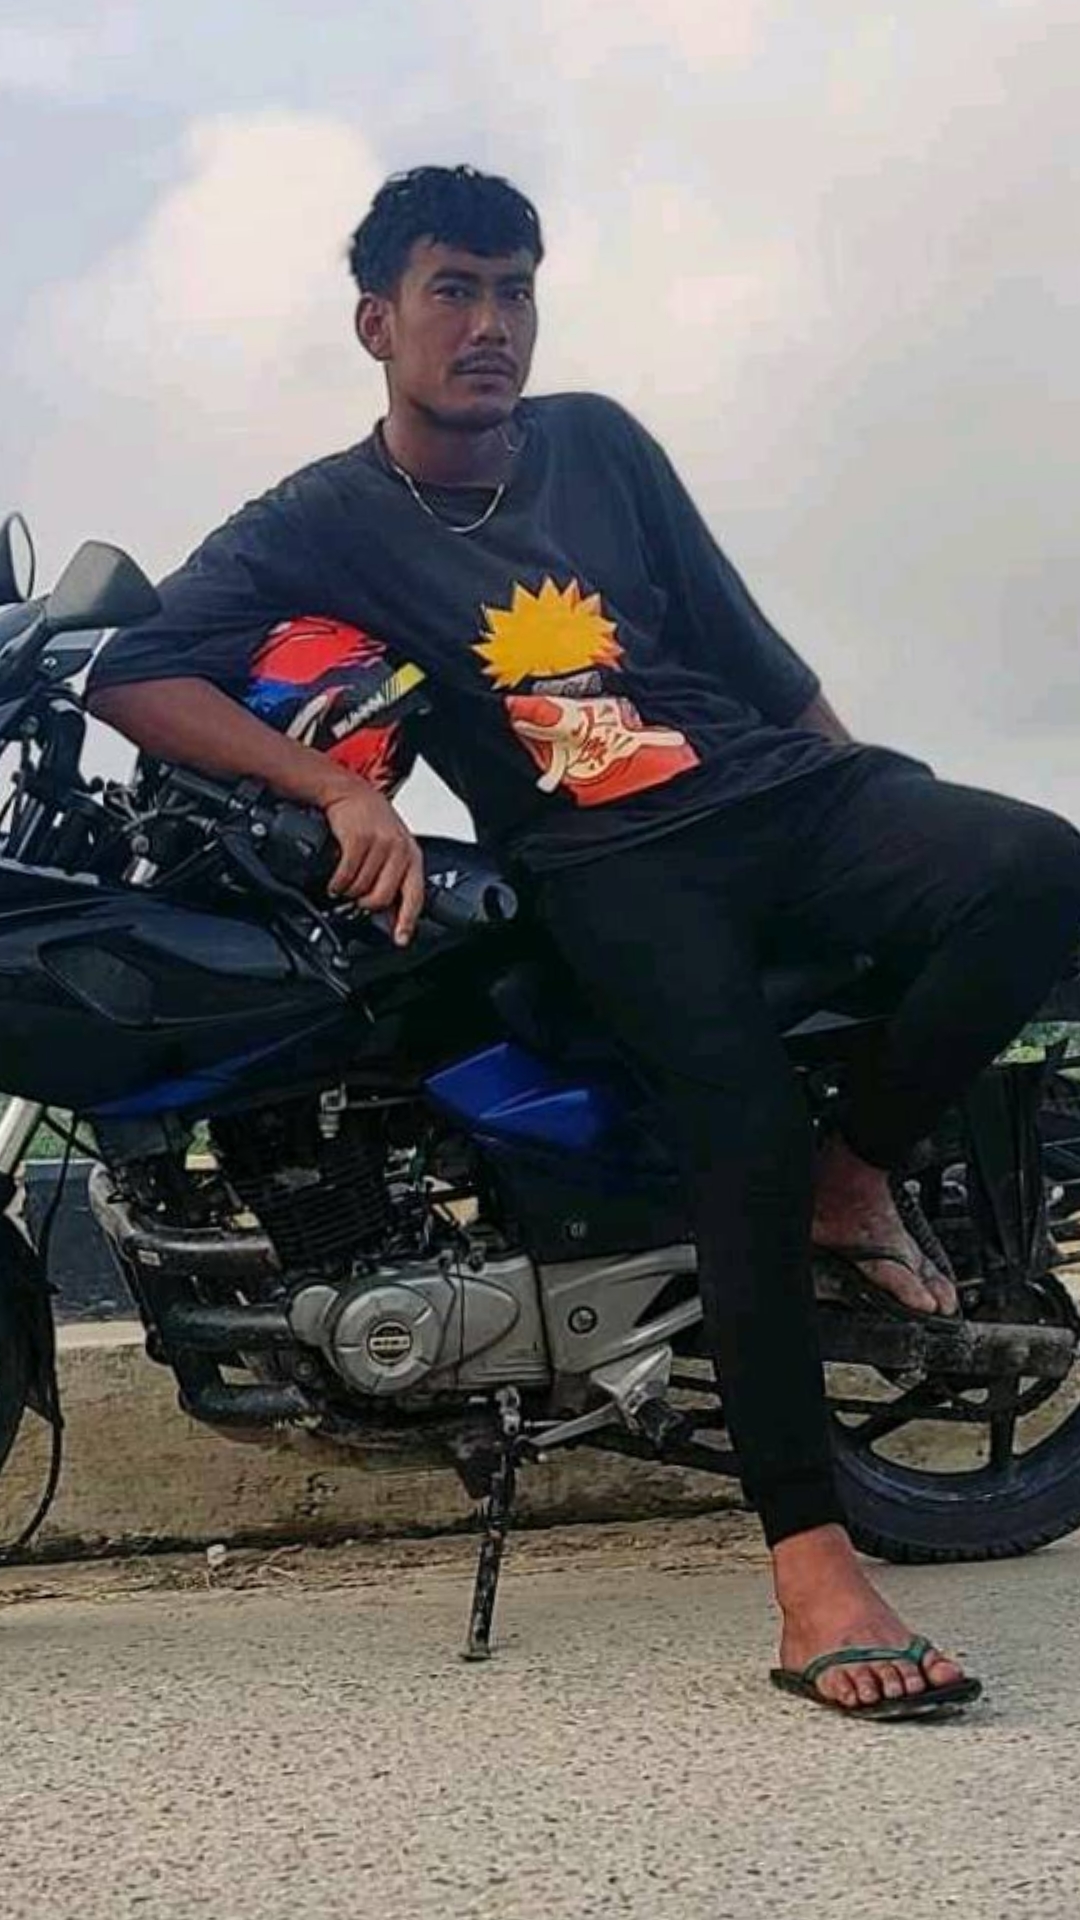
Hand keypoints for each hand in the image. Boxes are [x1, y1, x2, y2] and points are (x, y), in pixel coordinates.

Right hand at [322, 780, 423, 946]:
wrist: (349, 792)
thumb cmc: (371, 822)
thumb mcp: (391, 849)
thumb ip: (392, 880)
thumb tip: (392, 917)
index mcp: (411, 856)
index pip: (415, 896)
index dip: (406, 921)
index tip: (400, 939)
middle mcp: (399, 850)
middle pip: (382, 897)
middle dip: (365, 903)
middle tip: (356, 897)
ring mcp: (379, 843)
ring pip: (361, 888)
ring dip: (348, 891)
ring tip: (344, 883)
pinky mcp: (358, 838)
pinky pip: (346, 875)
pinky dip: (337, 883)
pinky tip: (335, 881)